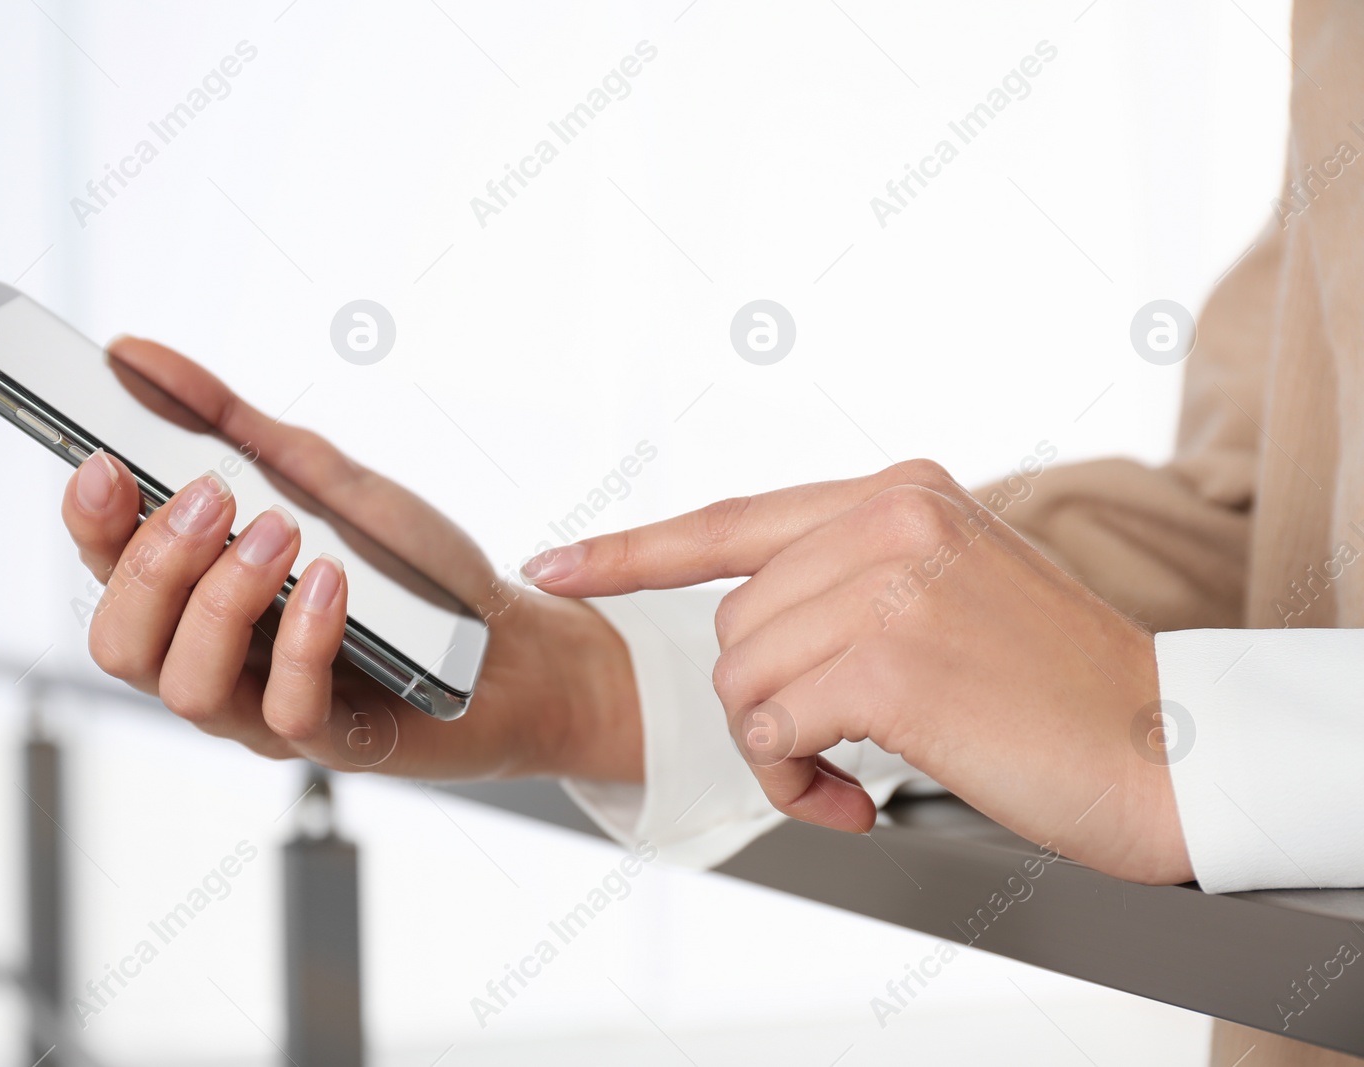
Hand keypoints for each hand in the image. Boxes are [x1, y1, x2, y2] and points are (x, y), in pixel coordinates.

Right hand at [62, 336, 640, 781]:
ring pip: (186, 689)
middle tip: (213, 495)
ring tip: (281, 535)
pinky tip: (333, 582)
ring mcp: (268, 712)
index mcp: (198, 601)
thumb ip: (229, 425)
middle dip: (154, 564)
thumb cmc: (411, 571)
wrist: (516, 639)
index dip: (90, 525)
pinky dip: (303, 641)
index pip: (105, 572)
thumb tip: (134, 354)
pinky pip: (288, 712)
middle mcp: (218, 663)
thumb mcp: (320, 478)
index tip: (104, 463)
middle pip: (122, 643)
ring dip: (222, 601)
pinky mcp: (337, 745)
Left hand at [522, 460, 1191, 883]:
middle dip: (761, 704)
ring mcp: (889, 581)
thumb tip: (746, 625)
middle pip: (730, 623)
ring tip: (850, 775)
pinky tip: (858, 798)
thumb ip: (853, 576)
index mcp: (899, 492)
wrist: (1167, 748)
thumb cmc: (1055, 689)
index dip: (634, 551)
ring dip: (777, 750)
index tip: (559, 565)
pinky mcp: (888, 659)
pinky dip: (794, 781)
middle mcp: (891, 517)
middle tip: (832, 751)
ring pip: (739, 679)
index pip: (732, 520)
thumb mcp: (953, 588)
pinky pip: (770, 729)